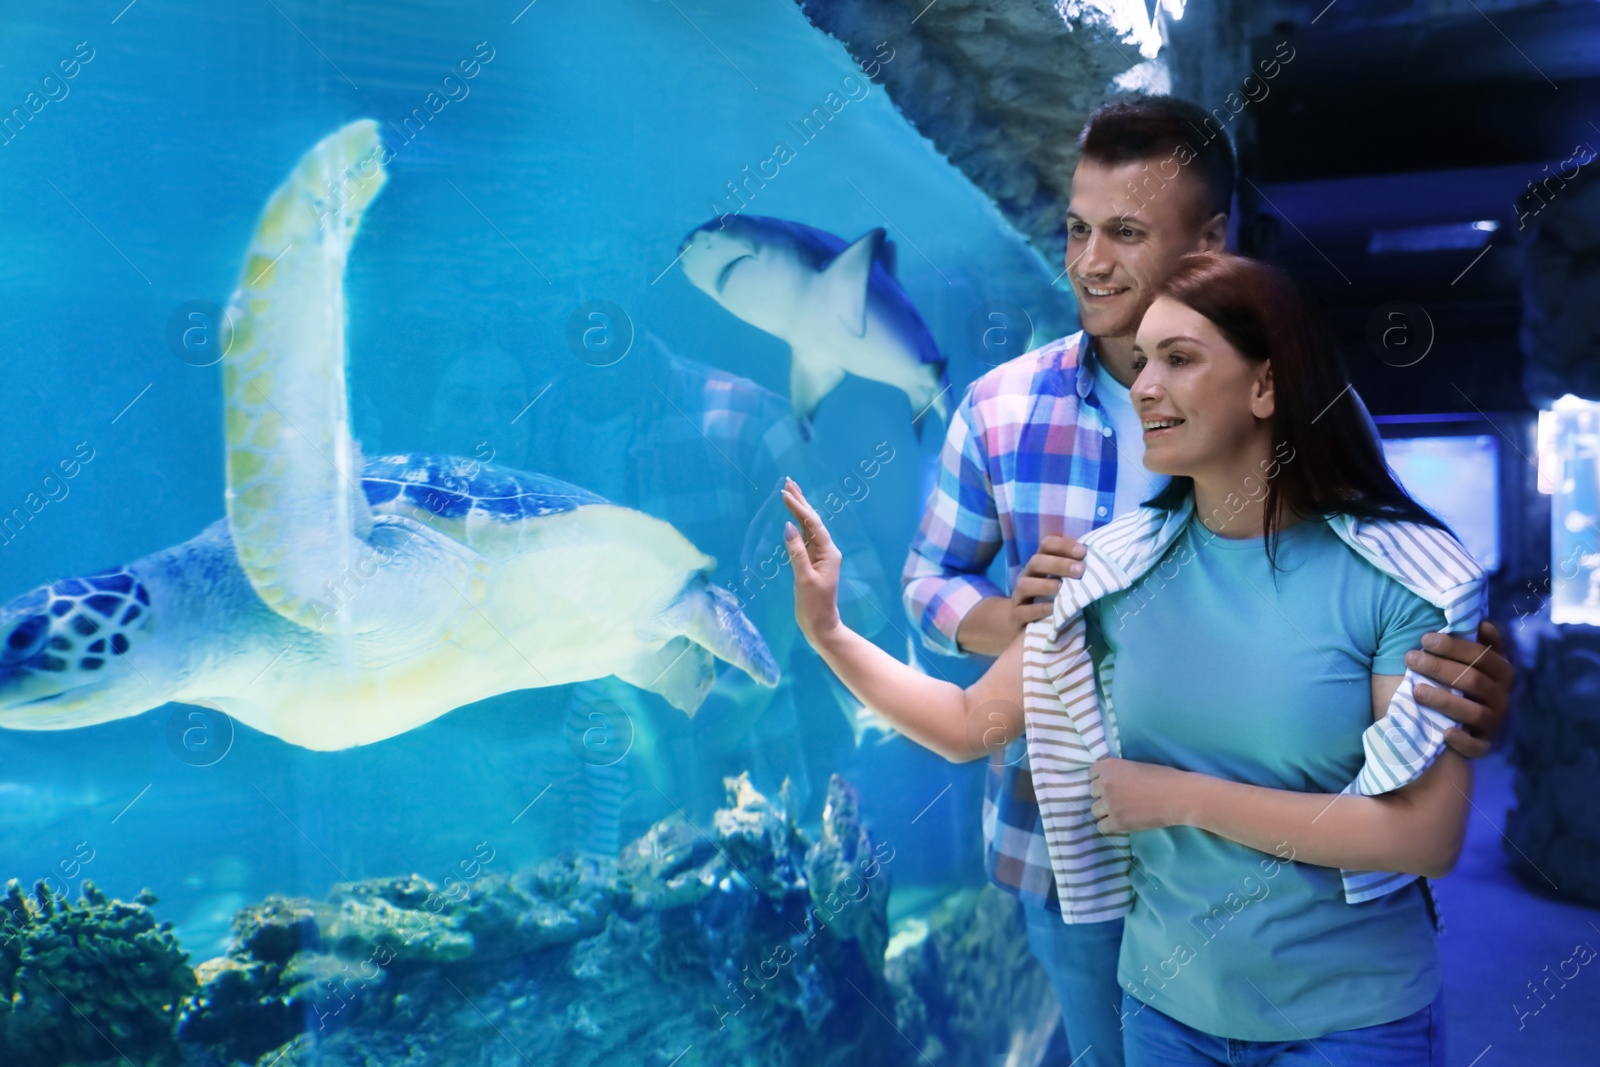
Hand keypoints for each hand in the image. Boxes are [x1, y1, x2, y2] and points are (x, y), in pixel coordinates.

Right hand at [781, 478, 843, 646]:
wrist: (820, 625)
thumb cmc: (814, 605)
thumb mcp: (804, 579)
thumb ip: (796, 553)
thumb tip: (789, 527)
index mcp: (829, 552)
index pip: (812, 524)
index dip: (799, 507)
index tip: (784, 493)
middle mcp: (826, 550)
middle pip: (812, 520)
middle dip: (801, 500)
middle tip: (788, 481)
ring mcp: (819, 556)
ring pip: (807, 527)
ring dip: (798, 509)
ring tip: (789, 492)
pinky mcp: (811, 562)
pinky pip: (804, 538)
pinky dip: (797, 525)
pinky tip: (792, 517)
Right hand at [1009, 535, 1086, 627]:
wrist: (1028, 626)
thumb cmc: (1053, 600)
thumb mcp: (1064, 582)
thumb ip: (1075, 570)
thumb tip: (1098, 557)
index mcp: (1040, 564)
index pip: (1046, 545)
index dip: (1064, 545)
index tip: (1083, 552)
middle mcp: (1026, 576)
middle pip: (1035, 561)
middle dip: (1058, 564)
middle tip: (1080, 570)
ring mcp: (1019, 596)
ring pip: (1024, 585)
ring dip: (1045, 585)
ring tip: (1063, 589)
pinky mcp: (1016, 616)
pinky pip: (1023, 611)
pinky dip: (1039, 609)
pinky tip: (1054, 609)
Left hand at [1088, 757, 1189, 832]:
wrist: (1178, 796)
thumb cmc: (1163, 778)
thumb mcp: (1135, 766)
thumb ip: (1118, 773)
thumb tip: (1107, 783)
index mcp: (1109, 766)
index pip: (1092, 774)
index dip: (1102, 780)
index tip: (1113, 785)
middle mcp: (1105, 783)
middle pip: (1092, 793)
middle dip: (1104, 796)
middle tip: (1121, 799)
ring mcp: (1110, 803)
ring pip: (1095, 811)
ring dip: (1106, 812)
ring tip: (1122, 812)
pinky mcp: (1117, 821)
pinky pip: (1102, 826)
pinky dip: (1110, 826)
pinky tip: (1123, 822)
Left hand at [1405, 620, 1511, 758]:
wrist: (1458, 725)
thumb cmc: (1459, 683)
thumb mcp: (1469, 662)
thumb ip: (1474, 644)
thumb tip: (1483, 623)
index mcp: (1501, 672)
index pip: (1482, 655)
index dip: (1454, 646)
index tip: (1425, 639)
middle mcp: (1501, 696)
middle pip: (1473, 680)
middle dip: (1439, 667)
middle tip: (1410, 658)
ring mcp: (1494, 722)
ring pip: (1473, 711)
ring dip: (1444, 700)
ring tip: (1416, 690)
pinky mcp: (1484, 745)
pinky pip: (1476, 746)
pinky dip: (1461, 740)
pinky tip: (1444, 733)